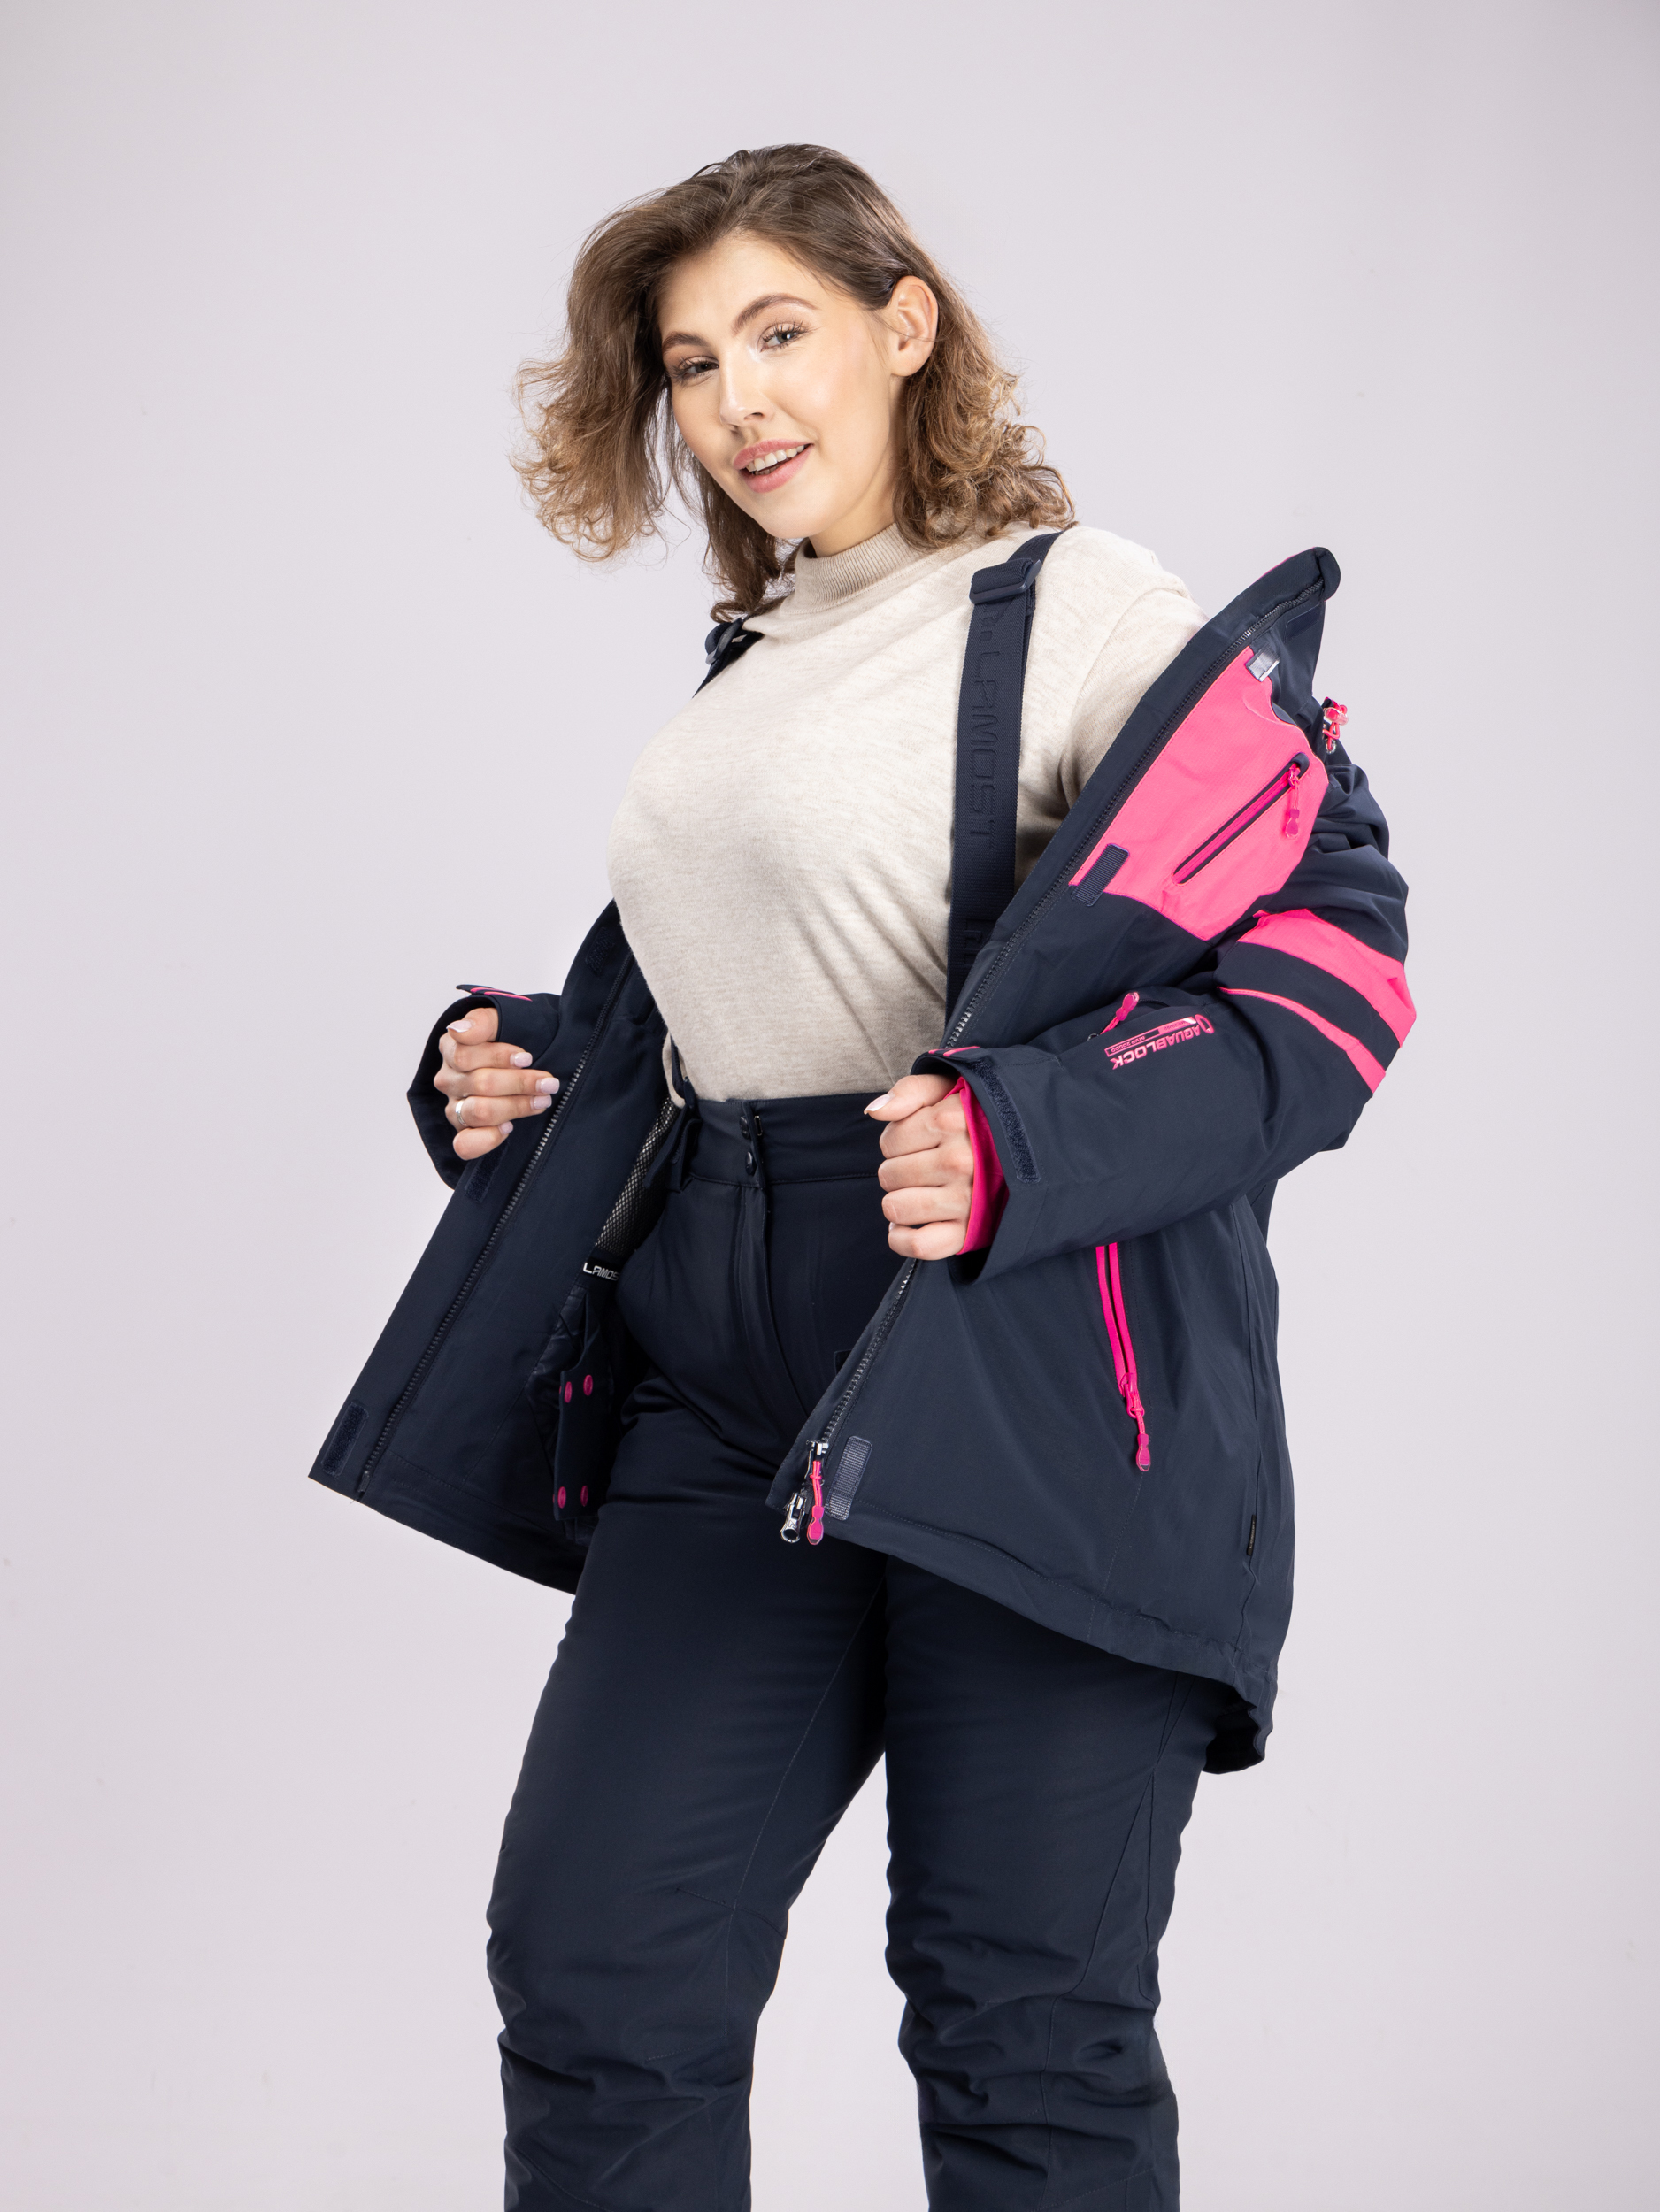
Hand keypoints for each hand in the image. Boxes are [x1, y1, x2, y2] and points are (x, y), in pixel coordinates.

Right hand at [433, 1003, 558, 1160]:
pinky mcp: (464, 1132)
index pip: (465, 1055)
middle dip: (520, 1084)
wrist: (534, 1058)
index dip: (499, 1057)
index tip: (527, 1058)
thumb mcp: (505, 1019)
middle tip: (549, 1083)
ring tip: (541, 1101)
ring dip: (515, 1107)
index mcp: (452, 1048)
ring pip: (478, 1112)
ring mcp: (454, 1107)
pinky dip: (487, 1139)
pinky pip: (465, 1145)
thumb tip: (458, 1030)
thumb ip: (483, 1022)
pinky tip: (508, 1128)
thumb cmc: (519, 1038)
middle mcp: (449, 1079)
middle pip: (480, 1084)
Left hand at [866, 1071, 971, 1259]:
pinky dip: (902, 1238)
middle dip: (898, 1172)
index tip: (919, 1143)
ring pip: (896, 1208)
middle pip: (889, 1176)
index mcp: (952, 1120)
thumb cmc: (981, 1118)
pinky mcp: (968, 1232)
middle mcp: (960, 1161)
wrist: (1036, 1152)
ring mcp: (965, 1199)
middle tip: (923, 1168)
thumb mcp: (949, 1087)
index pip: (888, 1142)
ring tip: (918, 1193)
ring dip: (899, 1203)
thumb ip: (909, 1091)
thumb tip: (874, 1112)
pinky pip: (917, 1245)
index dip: (896, 1143)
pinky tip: (908, 1224)